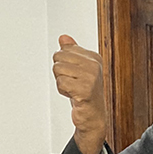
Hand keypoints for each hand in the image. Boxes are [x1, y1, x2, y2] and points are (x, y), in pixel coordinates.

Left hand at [52, 35, 106, 153]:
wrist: (92, 116)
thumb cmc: (84, 92)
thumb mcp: (78, 69)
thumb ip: (71, 52)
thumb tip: (63, 37)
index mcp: (93, 57)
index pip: (63, 50)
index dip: (63, 65)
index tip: (75, 75)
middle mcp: (94, 65)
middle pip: (58, 57)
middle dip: (60, 73)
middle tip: (73, 84)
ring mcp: (91, 77)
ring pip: (58, 70)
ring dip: (61, 83)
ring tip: (73, 90)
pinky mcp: (85, 89)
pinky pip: (60, 83)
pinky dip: (63, 91)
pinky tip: (73, 96)